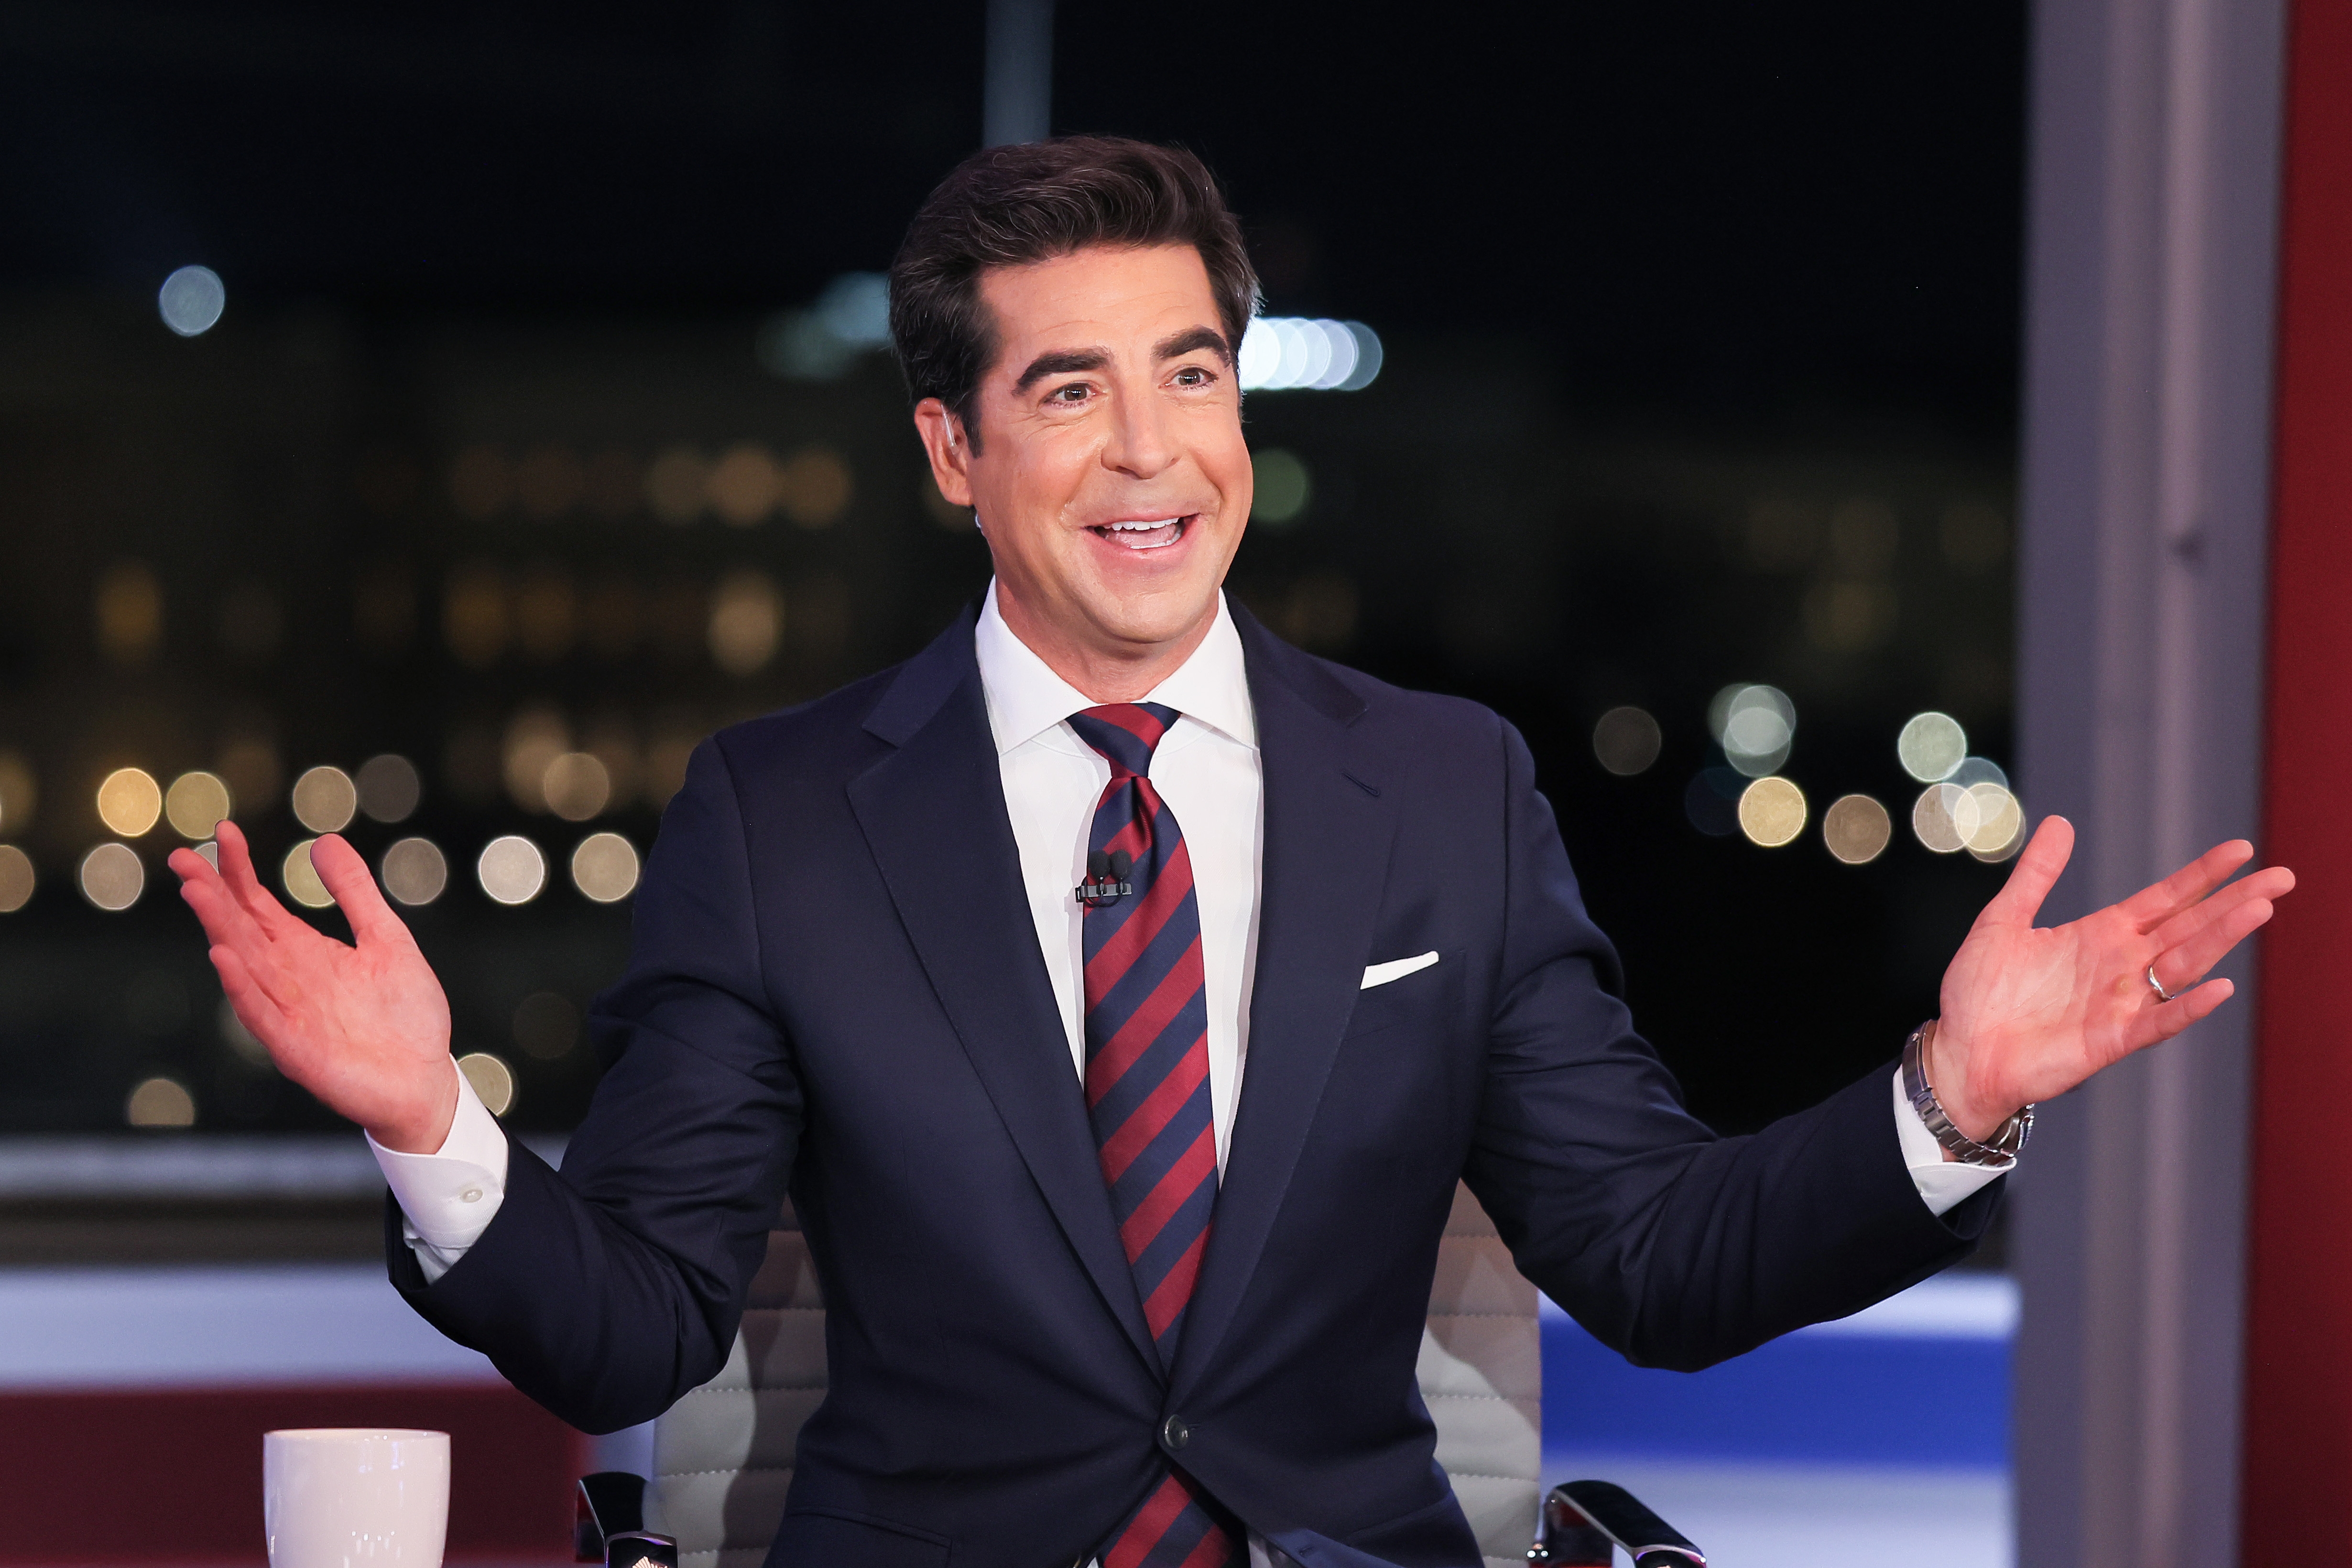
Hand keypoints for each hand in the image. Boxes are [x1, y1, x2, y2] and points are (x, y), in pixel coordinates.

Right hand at [169, 821, 457, 1152]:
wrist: (425, 1080)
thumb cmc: (405, 1015)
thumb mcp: (387, 938)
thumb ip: (355, 892)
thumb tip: (324, 840)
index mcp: (304, 952)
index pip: (258, 904)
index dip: (238, 870)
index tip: (223, 830)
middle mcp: (286, 979)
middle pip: (239, 928)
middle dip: (212, 893)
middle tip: (181, 856)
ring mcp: (287, 1013)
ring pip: (243, 965)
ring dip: (220, 929)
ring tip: (197, 892)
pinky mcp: (296, 1049)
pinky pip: (261, 1014)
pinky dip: (242, 987)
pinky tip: (224, 957)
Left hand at [1929, 816, 2293, 1142]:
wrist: (1960, 1051)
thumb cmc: (1979, 993)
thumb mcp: (2003, 920)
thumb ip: (2035, 876)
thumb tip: (2061, 822)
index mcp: (2099, 934)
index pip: (2164, 899)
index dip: (2201, 875)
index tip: (2240, 850)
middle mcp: (2120, 965)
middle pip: (2189, 927)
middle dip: (2234, 901)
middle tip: (2283, 877)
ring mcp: (2120, 1002)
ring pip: (2184, 966)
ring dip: (2221, 939)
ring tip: (2259, 909)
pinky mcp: (2110, 1040)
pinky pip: (2159, 1020)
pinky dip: (2188, 1006)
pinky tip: (2219, 988)